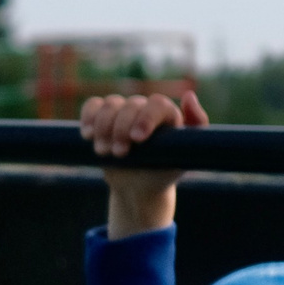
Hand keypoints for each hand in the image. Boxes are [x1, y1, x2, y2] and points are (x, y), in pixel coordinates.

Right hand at [81, 90, 208, 237]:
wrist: (139, 188)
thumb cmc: (164, 172)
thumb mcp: (184, 157)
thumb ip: (196, 127)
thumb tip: (189, 96)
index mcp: (167, 115)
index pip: (157, 104)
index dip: (145, 117)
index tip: (137, 139)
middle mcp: (145, 109)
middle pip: (129, 105)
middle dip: (120, 129)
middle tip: (119, 154)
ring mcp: (123, 112)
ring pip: (110, 105)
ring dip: (103, 127)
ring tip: (103, 152)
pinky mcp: (104, 118)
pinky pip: (93, 106)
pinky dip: (88, 117)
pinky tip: (87, 134)